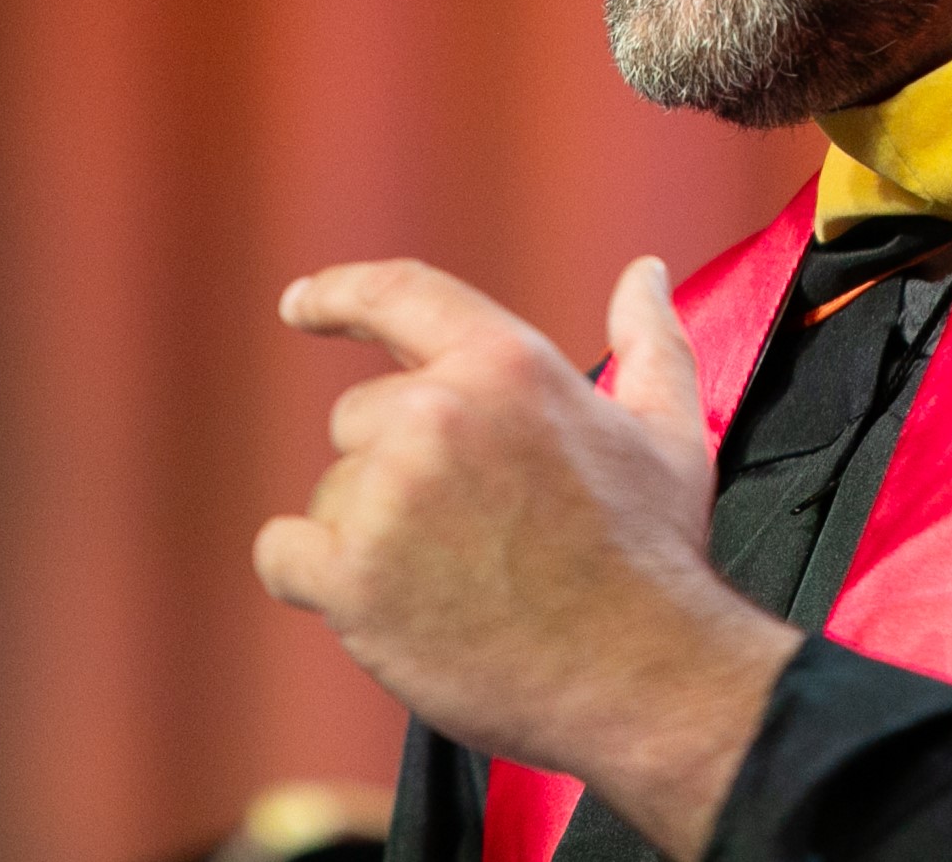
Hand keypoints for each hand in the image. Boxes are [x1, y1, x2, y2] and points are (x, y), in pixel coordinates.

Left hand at [255, 256, 802, 861]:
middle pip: (359, 420)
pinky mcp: (352, 576)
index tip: (301, 304)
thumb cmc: (653, 557)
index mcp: (505, 363)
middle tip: (472, 535)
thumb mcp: (669, 429)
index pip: (397, 295)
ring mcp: (389, 494)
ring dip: (371, 536)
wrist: (644, 677)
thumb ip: (649, 338)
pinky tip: (379, 604)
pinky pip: (283, 554)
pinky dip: (313, 578)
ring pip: (332, 495)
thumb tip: (644, 274)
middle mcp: (437, 413)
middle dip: (400, 472)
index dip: (339, 294)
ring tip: (454, 581)